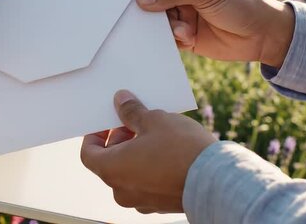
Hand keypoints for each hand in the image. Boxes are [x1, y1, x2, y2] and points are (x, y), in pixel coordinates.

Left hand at [80, 90, 215, 213]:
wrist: (216, 180)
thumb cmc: (181, 149)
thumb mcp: (154, 120)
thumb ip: (131, 111)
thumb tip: (121, 101)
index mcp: (112, 170)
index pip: (89, 153)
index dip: (95, 135)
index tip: (107, 121)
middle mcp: (122, 190)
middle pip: (110, 162)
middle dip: (120, 139)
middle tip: (135, 121)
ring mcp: (142, 201)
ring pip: (129, 173)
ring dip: (136, 152)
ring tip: (154, 133)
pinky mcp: (161, 204)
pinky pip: (147, 182)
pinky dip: (150, 166)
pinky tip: (167, 150)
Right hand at [137, 0, 294, 68]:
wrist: (264, 34)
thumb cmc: (240, 3)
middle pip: (153, 1)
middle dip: (150, 11)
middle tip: (145, 19)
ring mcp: (184, 14)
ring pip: (158, 21)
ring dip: (167, 27)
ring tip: (185, 31)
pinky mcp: (186, 36)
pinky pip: (168, 38)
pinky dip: (171, 40)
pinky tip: (186, 39)